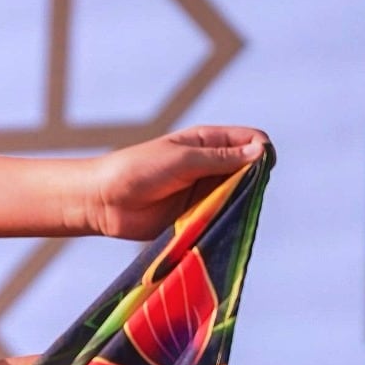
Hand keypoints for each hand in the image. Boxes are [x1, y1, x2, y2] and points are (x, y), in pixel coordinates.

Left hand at [80, 127, 267, 238]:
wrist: (103, 201)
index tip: (260, 164)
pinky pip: (222, 217)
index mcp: (208, 142)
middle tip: (241, 190)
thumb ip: (220, 158)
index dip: (261, 150)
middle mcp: (211, 165)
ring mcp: (205, 191)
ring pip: (240, 195)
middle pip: (250, 169)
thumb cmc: (138, 170)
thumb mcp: (182, 159)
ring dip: (240, 202)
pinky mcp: (197, 215)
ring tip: (227, 207)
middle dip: (253, 179)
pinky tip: (222, 223)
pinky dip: (226, 220)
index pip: (251, 141)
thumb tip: (261, 152)